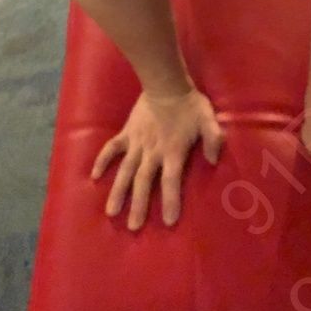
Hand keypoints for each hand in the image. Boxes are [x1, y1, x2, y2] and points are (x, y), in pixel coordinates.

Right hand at [90, 86, 225, 230]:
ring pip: (125, 171)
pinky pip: (111, 148)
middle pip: (144, 182)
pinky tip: (94, 177)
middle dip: (139, 205)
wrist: (166, 83)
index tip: (169, 222)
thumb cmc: (189, 104)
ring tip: (112, 213)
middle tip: (134, 227)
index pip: (171, 180)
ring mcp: (137, 143)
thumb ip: (214, 138)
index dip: (171, 200)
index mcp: (173, 150)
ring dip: (119, 191)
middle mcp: (152, 151)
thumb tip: (215, 159)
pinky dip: (102, 161)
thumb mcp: (208, 119)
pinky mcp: (126, 133)